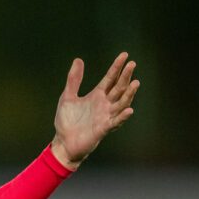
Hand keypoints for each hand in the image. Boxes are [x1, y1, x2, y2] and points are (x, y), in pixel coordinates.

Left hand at [51, 52, 138, 169]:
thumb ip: (73, 80)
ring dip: (129, 94)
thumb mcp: (68, 97)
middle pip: (118, 88)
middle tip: (132, 64)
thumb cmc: (67, 121)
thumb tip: (78, 60)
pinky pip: (115, 122)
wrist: (63, 143)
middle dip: (125, 76)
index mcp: (97, 95)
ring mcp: (106, 116)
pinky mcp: (103, 129)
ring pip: (121, 103)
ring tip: (135, 83)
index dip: (117, 67)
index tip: (124, 55)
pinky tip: (129, 110)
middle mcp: (105, 104)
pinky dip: (122, 117)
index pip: (110, 78)